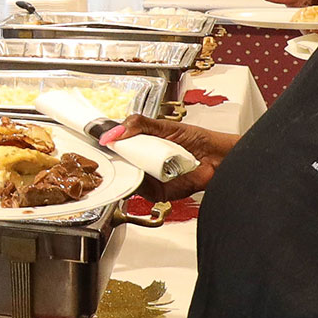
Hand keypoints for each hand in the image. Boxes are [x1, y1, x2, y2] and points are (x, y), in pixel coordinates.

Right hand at [100, 114, 238, 200]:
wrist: (217, 157)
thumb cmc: (198, 141)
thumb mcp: (163, 126)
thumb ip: (139, 124)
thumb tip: (115, 131)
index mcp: (146, 146)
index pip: (122, 147)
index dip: (111, 145)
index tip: (100, 141)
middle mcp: (147, 163)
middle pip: (123, 164)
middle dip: (115, 160)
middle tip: (108, 153)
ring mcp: (152, 179)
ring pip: (130, 178)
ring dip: (125, 171)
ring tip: (123, 161)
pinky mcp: (159, 193)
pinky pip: (142, 191)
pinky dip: (138, 184)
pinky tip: (138, 174)